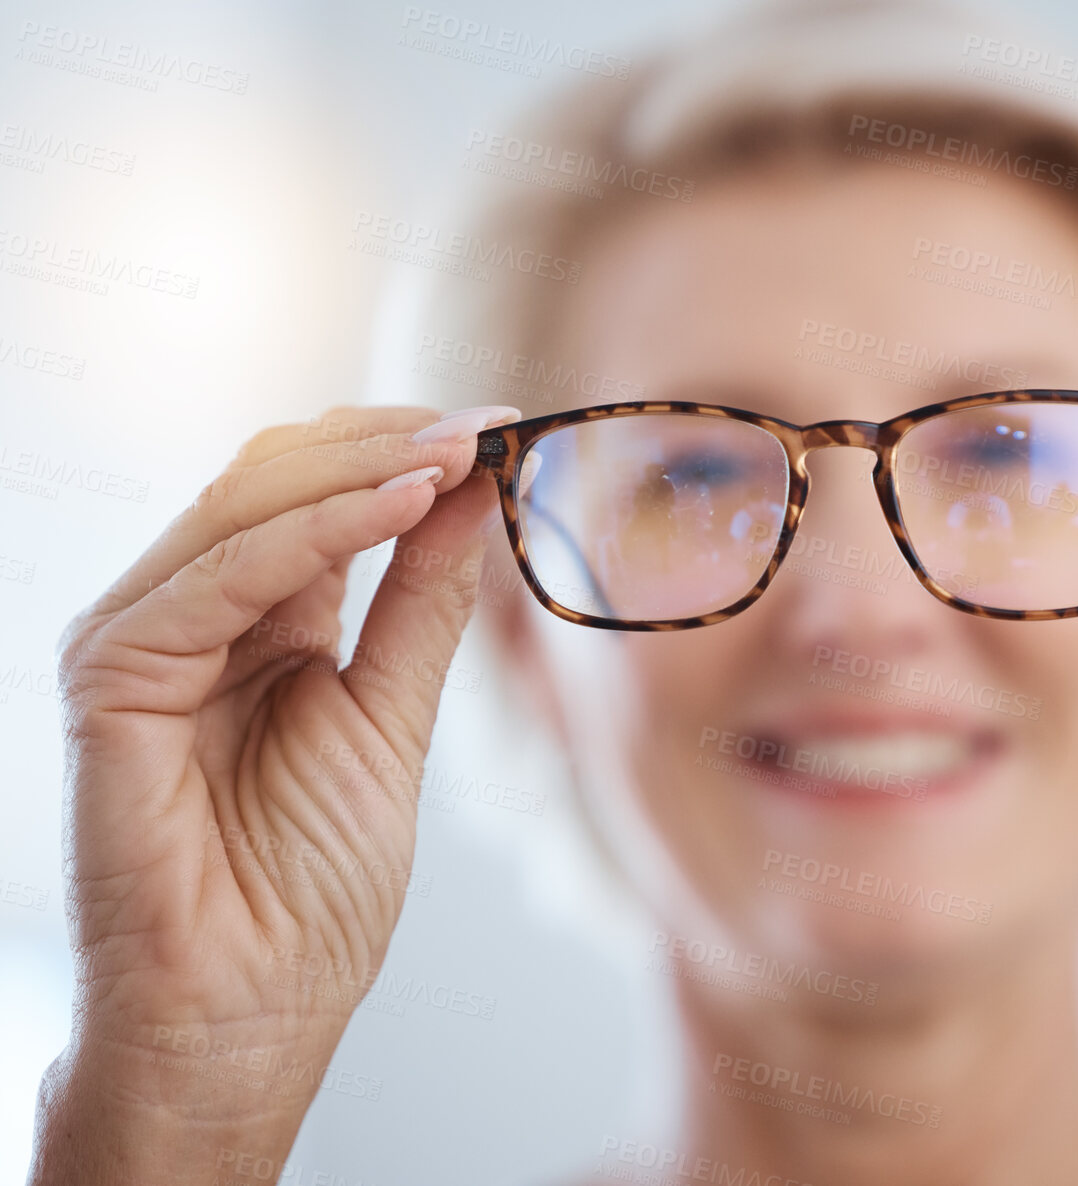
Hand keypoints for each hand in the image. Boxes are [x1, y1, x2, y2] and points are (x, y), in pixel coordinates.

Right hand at [30, 404, 512, 1185]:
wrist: (250, 1007)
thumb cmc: (314, 887)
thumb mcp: (394, 717)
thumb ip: (421, 602)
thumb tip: (470, 490)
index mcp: (264, 621)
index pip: (324, 493)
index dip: (410, 452)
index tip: (507, 427)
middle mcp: (199, 613)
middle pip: (280, 474)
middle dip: (392, 439)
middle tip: (490, 424)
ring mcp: (148, 635)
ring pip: (246, 500)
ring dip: (362, 465)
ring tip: (460, 451)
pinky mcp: (112, 673)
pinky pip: (219, 573)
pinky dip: (315, 528)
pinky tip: (400, 503)